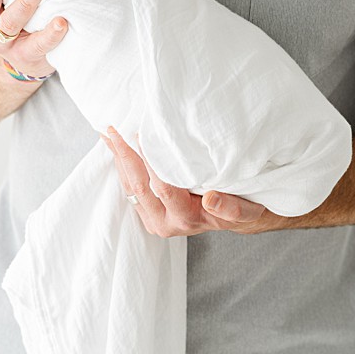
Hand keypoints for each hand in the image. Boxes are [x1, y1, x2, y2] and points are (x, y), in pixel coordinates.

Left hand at [105, 127, 277, 235]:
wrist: (234, 217)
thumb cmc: (243, 207)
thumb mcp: (246, 210)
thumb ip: (232, 208)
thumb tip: (212, 199)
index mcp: (186, 219)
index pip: (163, 189)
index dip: (151, 163)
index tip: (141, 137)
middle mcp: (164, 222)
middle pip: (138, 187)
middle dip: (124, 157)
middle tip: (112, 130)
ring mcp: (152, 218)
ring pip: (129, 187)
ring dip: (118, 159)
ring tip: (108, 134)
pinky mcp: (146, 211)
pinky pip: (129, 187)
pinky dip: (122, 165)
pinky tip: (115, 147)